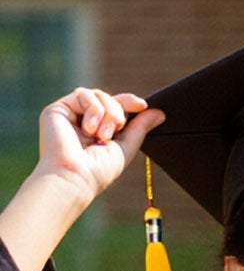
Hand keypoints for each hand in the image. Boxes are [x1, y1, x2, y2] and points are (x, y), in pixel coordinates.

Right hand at [33, 89, 159, 207]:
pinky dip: (93, 109)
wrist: (75, 176)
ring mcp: (70, 114)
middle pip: (108, 98)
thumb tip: (159, 112)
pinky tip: (89, 129)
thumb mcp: (126, 147)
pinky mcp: (57, 109)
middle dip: (118, 111)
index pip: (115, 107)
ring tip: (102, 135)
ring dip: (107, 112)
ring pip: (97, 94)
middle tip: (116, 130)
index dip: (129, 102)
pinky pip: (83, 94)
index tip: (142, 105)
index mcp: (98, 130)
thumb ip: (140, 128)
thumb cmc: (99, 170)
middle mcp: (83, 121)